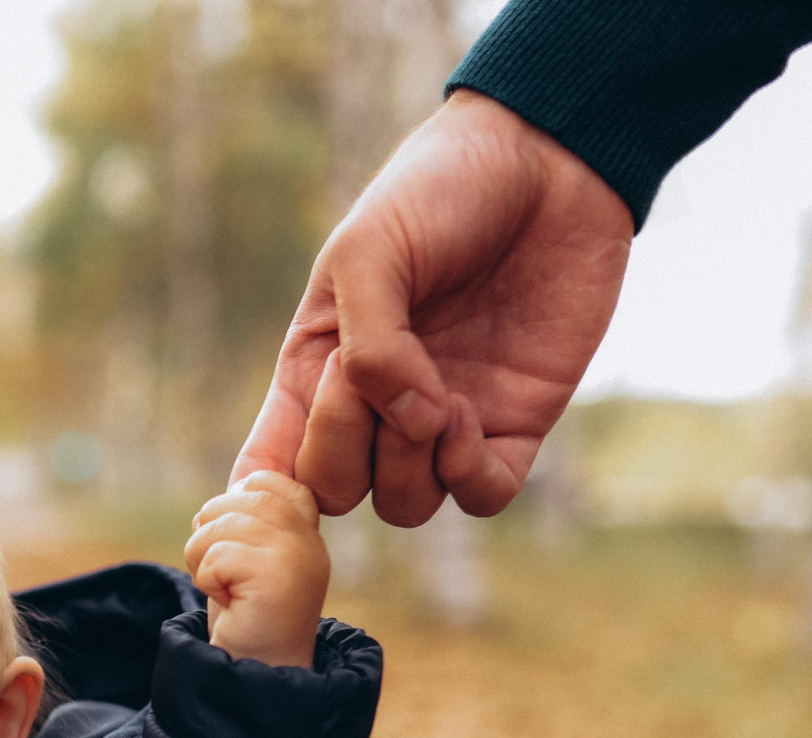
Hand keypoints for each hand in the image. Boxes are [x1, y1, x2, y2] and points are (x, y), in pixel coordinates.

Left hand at [187, 472, 329, 669]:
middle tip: (225, 577)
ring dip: (204, 561)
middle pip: (234, 496)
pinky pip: (215, 554)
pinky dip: (207, 581)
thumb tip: (239, 476)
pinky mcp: (279, 578)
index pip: (262, 478)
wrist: (254, 680)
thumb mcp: (246, 554)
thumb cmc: (244, 617)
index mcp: (304, 526)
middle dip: (209, 536)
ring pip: (219, 522)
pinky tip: (229, 603)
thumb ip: (246, 515)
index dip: (229, 507)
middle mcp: (309, 536)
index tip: (233, 554)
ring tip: (227, 590)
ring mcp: (299, 555)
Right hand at [231, 91, 631, 525]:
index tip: (275, 484)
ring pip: (405, 506)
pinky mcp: (514, 423)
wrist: (547, 156)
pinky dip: (467, 474)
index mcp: (315, 370)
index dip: (264, 497)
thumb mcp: (369, 250)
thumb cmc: (438, 189)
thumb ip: (370, 347)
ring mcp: (443, 420)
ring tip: (438, 397)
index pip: (271, 468)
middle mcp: (376, 407)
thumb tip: (410, 426)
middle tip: (366, 383)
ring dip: (410, 467)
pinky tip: (469, 414)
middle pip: (336, 493)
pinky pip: (482, 495)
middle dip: (345, 455)